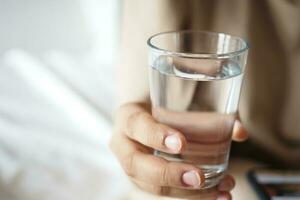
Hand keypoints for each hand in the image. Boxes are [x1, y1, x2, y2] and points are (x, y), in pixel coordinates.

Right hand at [110, 103, 246, 198]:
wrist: (148, 116)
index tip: (182, 143)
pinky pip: (164, 192)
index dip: (155, 135)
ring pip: (151, 186)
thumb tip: (240, 131)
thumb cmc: (164, 105)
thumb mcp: (177, 97)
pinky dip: (191, 197)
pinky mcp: (146, 179)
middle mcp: (125, 144)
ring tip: (220, 190)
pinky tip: (217, 195)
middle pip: (137, 165)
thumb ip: (206, 105)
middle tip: (198, 178)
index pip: (136, 125)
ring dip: (186, 193)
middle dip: (169, 174)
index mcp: (128, 117)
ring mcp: (134, 166)